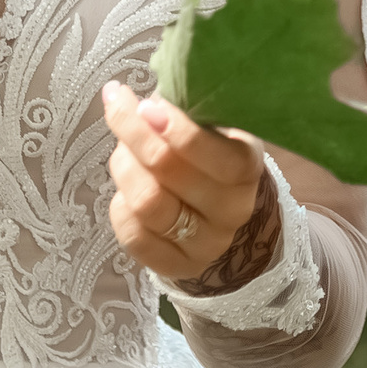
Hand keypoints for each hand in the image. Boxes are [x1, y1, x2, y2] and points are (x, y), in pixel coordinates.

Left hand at [103, 82, 280, 290]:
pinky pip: (133, 235)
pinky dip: (118, 204)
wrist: (218, 212)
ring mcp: (207, 243)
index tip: (147, 105)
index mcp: (247, 168)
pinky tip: (124, 188)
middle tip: (119, 106)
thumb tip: (142, 101)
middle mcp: (233, 210)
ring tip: (121, 148)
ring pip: (147, 202)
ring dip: (123, 166)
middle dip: (134, 133)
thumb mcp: (212, 125)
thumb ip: (187, 111)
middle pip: (169, 173)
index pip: (219, 156)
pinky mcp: (177, 266)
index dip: (178, 130)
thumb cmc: (209, 152)